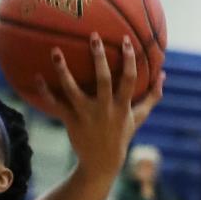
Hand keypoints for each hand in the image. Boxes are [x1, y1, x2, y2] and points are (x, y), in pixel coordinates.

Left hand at [36, 35, 164, 181]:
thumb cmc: (121, 135)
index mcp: (122, 106)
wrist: (101, 163)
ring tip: (55, 51)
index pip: (129, 79)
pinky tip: (37, 77)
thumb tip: (163, 74)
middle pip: (103, 80)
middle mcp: (104, 109)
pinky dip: (45, 92)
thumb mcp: (139, 117)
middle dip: (99, 58)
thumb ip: (152, 96)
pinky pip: (55, 105)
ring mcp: (86, 115)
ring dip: (63, 71)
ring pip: (72, 90)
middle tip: (94, 36)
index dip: (129, 60)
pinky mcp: (70, 121)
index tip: (126, 40)